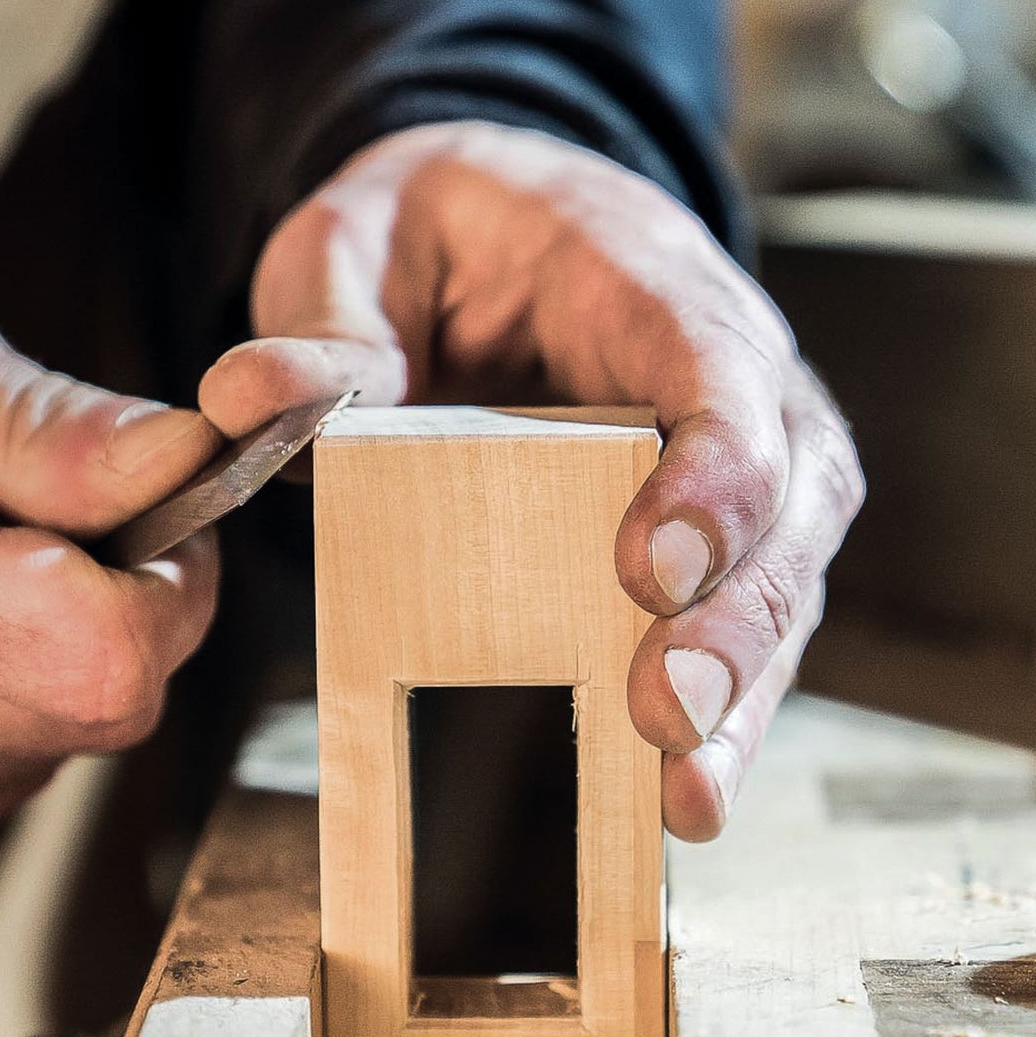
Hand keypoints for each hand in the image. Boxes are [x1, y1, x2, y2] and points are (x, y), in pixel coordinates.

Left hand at [201, 122, 861, 838]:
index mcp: (648, 280)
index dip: (710, 472)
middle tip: (667, 713)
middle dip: (736, 618)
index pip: (718, 369)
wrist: (492, 233)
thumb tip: (250, 395)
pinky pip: (741, 636)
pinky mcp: (716, 548)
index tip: (652, 566)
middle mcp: (733, 376)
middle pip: (786, 500)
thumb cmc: (440, 234)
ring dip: (743, 700)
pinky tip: (681, 803)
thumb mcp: (360, 241)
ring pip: (783, 585)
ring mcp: (741, 470)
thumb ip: (325, 319)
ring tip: (686, 800)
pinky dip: (720, 723)